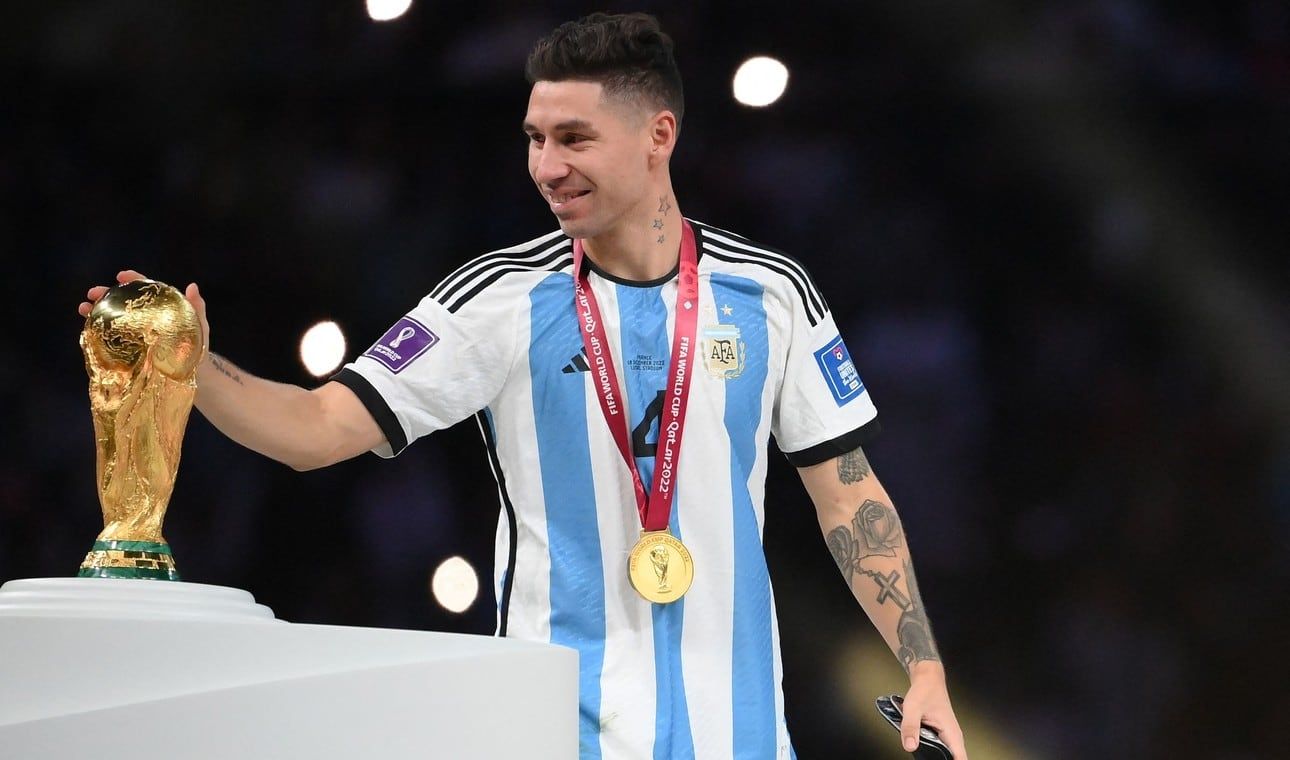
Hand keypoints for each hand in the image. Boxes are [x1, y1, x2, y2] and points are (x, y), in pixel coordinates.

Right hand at [79, 270, 211, 353]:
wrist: (193, 373)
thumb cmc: (197, 347)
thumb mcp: (200, 326)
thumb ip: (196, 307)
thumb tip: (192, 286)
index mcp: (160, 307)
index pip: (145, 288)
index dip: (133, 279)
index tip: (121, 275)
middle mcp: (144, 316)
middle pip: (123, 300)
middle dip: (106, 294)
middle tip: (92, 293)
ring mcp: (135, 332)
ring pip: (113, 317)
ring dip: (96, 310)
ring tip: (83, 308)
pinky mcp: (129, 348)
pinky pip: (110, 336)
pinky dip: (97, 330)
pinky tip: (87, 328)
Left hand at [901, 662, 967, 758]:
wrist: (927, 678)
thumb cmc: (924, 690)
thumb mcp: (913, 708)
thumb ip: (910, 728)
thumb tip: (909, 745)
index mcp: (951, 733)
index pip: (961, 759)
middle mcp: (953, 736)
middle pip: (954, 759)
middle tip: (926, 758)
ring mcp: (948, 735)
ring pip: (948, 754)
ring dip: (938, 757)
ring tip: (924, 755)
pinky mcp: (942, 733)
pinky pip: (942, 748)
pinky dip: (934, 752)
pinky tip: (923, 750)